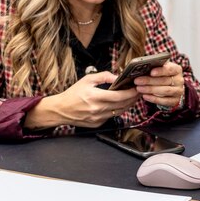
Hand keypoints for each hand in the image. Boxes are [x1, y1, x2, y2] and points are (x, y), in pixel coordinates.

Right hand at [24, 71, 138, 128]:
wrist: (61, 110)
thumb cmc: (72, 94)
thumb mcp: (87, 80)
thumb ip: (104, 76)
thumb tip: (117, 77)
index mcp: (95, 97)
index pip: (119, 96)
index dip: (131, 93)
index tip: (137, 88)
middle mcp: (98, 109)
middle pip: (123, 105)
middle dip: (133, 98)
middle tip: (138, 91)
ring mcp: (98, 118)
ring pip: (120, 112)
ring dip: (128, 105)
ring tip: (132, 97)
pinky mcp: (98, 124)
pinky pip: (112, 116)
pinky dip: (118, 110)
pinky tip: (120, 104)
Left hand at [133, 61, 184, 108]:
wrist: (169, 87)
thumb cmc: (162, 75)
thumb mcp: (160, 69)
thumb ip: (154, 67)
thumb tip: (141, 67)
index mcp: (177, 69)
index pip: (169, 69)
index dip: (160, 71)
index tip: (151, 72)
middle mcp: (179, 80)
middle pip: (165, 80)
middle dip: (149, 81)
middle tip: (137, 81)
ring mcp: (178, 91)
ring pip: (165, 91)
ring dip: (150, 90)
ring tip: (139, 88)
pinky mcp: (175, 100)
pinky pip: (165, 101)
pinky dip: (154, 99)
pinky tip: (145, 96)